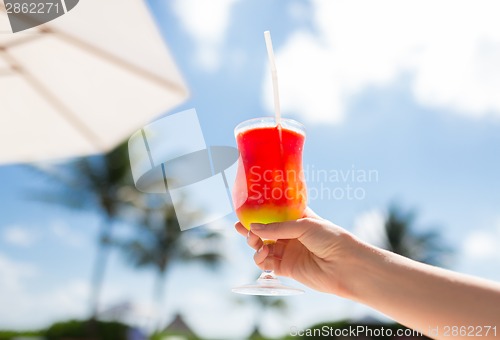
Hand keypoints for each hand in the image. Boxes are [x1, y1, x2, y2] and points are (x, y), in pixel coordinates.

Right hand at [234, 208, 360, 296]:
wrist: (346, 266)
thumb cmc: (331, 239)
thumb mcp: (304, 225)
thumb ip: (277, 227)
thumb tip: (253, 227)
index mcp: (297, 220)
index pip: (274, 214)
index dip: (260, 213)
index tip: (245, 210)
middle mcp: (291, 235)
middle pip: (265, 232)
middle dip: (252, 230)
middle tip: (240, 227)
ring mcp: (288, 252)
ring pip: (263, 247)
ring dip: (255, 244)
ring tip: (255, 241)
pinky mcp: (287, 269)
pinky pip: (267, 264)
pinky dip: (260, 259)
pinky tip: (262, 254)